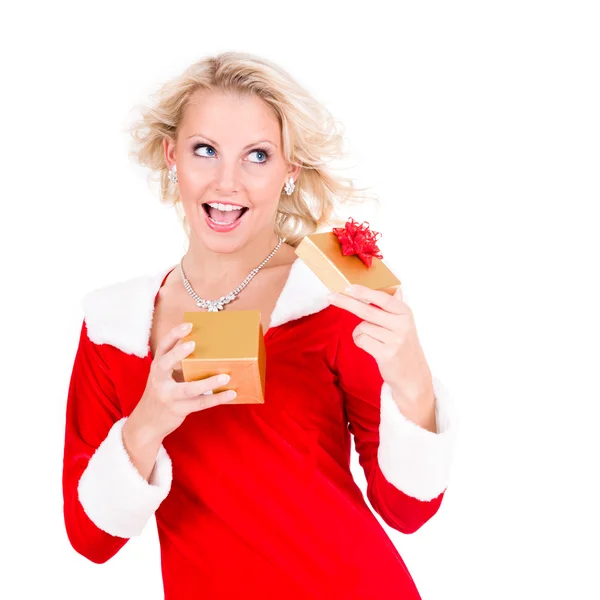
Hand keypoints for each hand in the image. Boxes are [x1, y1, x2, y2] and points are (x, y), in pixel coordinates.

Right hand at [125, 321, 236, 445]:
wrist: (147, 422)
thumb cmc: (162, 393)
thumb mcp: (165, 376)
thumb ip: (178, 364)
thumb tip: (206, 348)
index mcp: (158, 367)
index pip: (163, 347)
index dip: (173, 335)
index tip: (188, 325)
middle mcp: (159, 380)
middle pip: (165, 364)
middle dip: (178, 353)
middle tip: (193, 344)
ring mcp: (168, 396)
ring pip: (189, 388)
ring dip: (209, 383)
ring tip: (226, 377)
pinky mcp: (178, 409)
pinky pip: (200, 403)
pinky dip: (217, 398)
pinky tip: (230, 394)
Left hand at [328, 285, 435, 430]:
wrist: (413, 374)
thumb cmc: (404, 345)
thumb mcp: (405, 324)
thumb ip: (397, 307)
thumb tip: (397, 289)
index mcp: (405, 313)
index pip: (383, 298)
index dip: (364, 292)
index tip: (348, 287)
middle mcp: (401, 325)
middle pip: (367, 310)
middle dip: (346, 302)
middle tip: (330, 297)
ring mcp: (394, 340)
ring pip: (362, 327)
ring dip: (359, 332)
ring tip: (372, 339)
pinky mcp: (385, 354)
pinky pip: (361, 340)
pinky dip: (360, 341)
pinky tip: (371, 346)